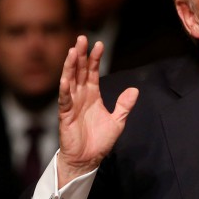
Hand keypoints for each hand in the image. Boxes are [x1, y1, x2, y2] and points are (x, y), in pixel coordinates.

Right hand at [57, 35, 138, 185]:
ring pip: (70, 81)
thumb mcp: (118, 121)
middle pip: (80, 71)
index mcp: (92, 95)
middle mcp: (81, 96)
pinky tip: (66, 78)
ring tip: (73, 51)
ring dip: (70, 66)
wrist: (88, 159)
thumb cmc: (100, 141)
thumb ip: (124, 106)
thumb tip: (135, 90)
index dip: (95, 58)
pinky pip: (64, 100)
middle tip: (82, 38)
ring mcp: (72, 104)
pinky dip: (64, 89)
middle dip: (81, 55)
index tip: (99, 44)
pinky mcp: (65, 115)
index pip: (92, 72)